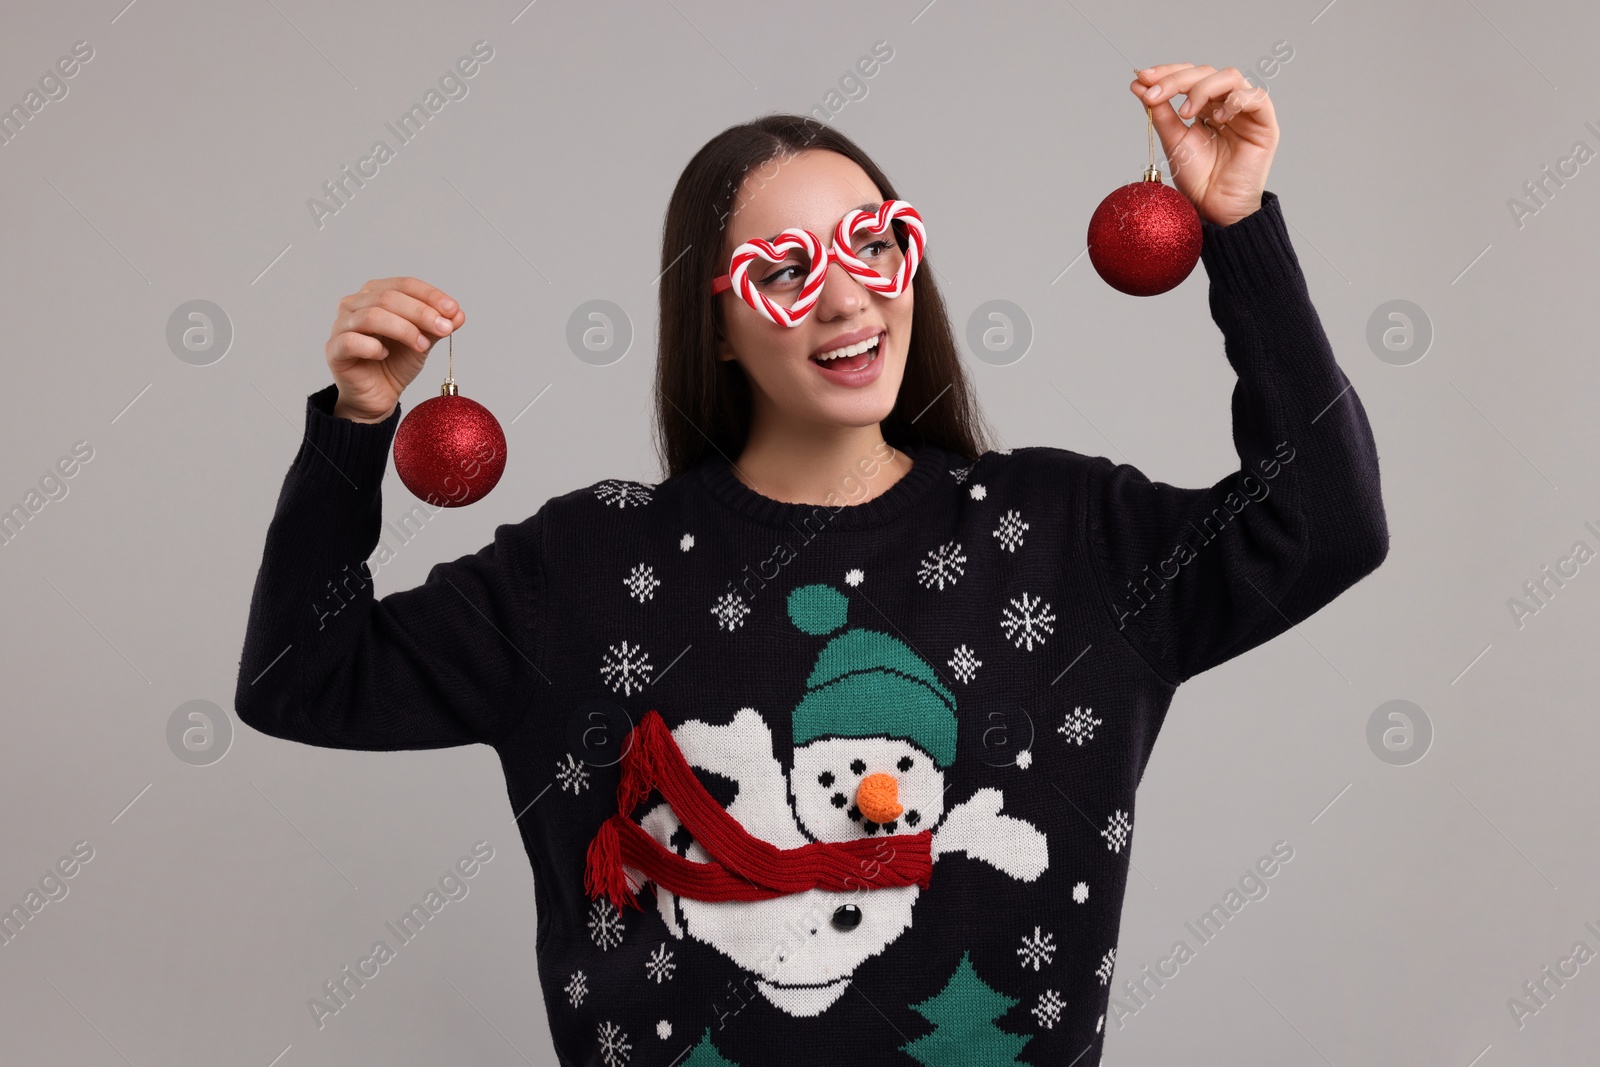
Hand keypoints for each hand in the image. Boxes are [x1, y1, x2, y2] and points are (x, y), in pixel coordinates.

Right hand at [324, 277, 465, 422]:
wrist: (378, 396)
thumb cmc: (395, 363)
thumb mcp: (423, 342)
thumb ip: (437, 326)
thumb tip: (458, 314)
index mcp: (376, 294)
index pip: (404, 284)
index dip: (430, 295)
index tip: (453, 310)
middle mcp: (355, 304)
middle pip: (389, 297)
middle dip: (422, 313)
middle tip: (444, 328)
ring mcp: (341, 325)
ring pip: (372, 316)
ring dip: (403, 329)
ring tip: (422, 346)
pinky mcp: (334, 349)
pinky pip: (351, 341)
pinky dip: (373, 346)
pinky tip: (385, 354)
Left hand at [1130, 64, 1278, 227]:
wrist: (1214, 208)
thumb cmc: (1197, 179)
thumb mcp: (1173, 140)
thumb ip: (1160, 111)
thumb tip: (1139, 84)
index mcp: (1206, 106)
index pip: (1189, 76)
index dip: (1167, 72)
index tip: (1141, 77)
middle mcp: (1226, 104)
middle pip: (1206, 73)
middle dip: (1177, 80)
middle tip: (1154, 94)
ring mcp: (1247, 111)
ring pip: (1230, 77)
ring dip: (1202, 89)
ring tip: (1186, 114)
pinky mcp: (1265, 124)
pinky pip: (1256, 97)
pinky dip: (1234, 100)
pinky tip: (1218, 118)